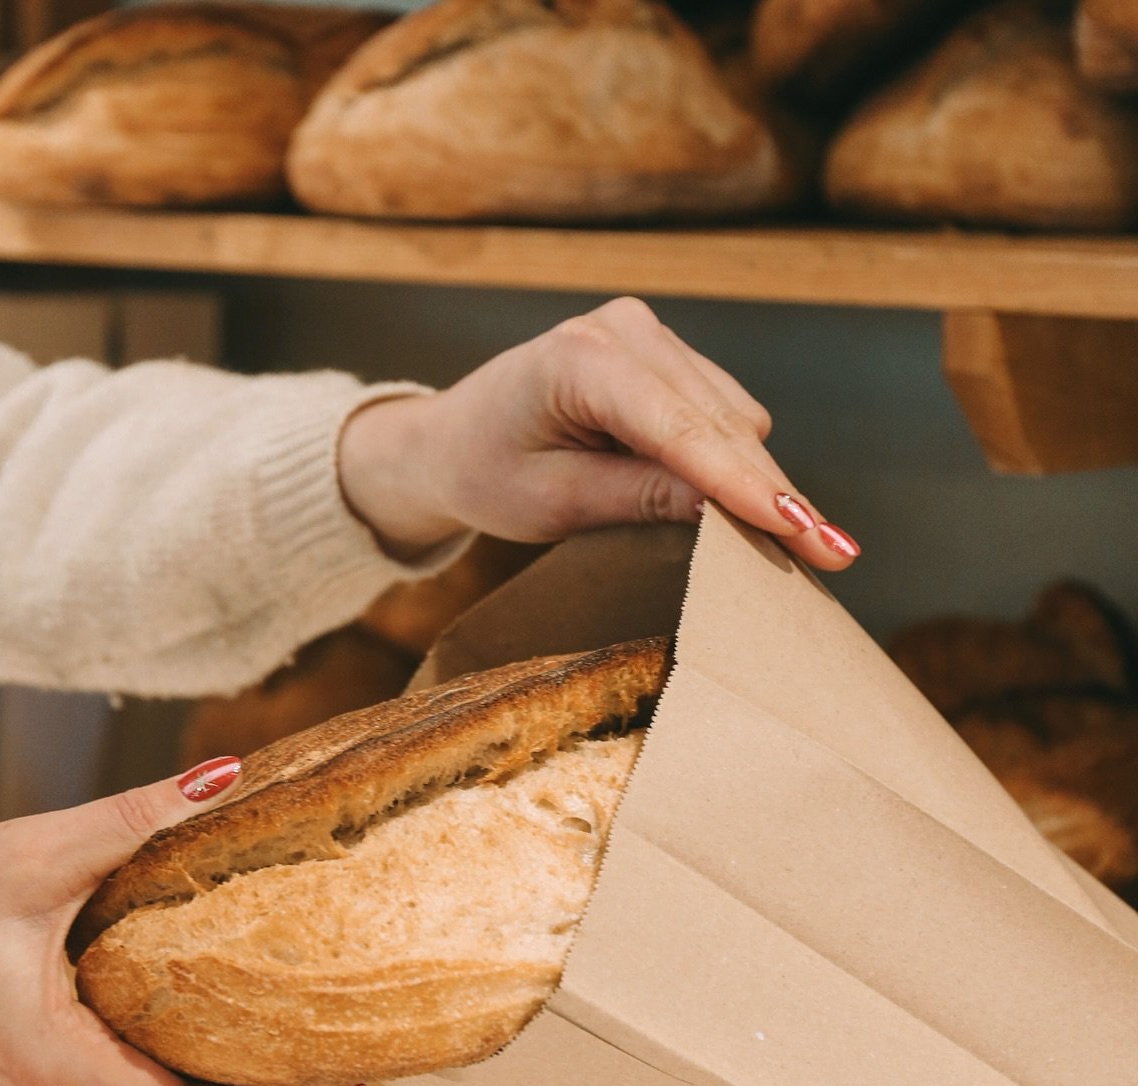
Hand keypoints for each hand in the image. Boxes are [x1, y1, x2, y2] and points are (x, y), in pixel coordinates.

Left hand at [338, 297, 859, 571]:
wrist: (448, 442)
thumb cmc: (486, 474)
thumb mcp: (550, 504)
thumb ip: (635, 498)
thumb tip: (722, 506)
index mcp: (581, 360)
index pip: (683, 432)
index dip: (748, 488)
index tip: (805, 532)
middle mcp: (623, 330)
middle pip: (723, 425)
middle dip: (771, 494)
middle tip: (832, 560)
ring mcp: (648, 334)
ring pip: (734, 418)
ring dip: (753, 481)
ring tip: (781, 544)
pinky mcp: (664, 354)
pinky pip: (723, 413)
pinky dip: (733, 462)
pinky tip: (732, 504)